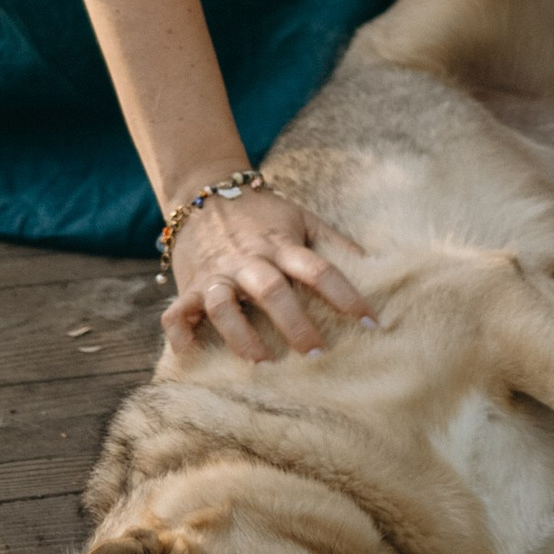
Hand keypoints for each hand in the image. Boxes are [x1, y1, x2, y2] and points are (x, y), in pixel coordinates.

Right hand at [161, 184, 374, 362]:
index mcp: (281, 245)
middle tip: (316, 353)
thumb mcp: (301, 219)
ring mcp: (215, 274)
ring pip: (222, 305)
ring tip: (261, 361)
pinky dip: (181, 337)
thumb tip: (377, 266)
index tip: (370, 323)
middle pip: (271, 290)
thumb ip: (334, 243)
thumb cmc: (261, 214)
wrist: (204, 192)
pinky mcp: (188, 286)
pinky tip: (193, 357)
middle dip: (294, 323)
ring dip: (240, 336)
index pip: (319, 269)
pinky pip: (176, 315)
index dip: (346, 295)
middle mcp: (248, 261)